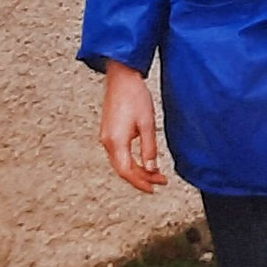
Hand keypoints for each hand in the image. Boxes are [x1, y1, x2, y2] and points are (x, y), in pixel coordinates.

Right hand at [100, 62, 169, 193]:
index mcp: (116, 141)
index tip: (153, 188)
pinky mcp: (109, 131)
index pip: (127, 171)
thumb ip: (149, 148)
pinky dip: (131, 161)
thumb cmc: (134, 96)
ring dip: (137, 170)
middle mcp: (108, 141)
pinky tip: (143, 160)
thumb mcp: (147, 123)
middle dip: (141, 178)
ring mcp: (106, 136)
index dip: (140, 183)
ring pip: (120, 163)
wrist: (121, 77)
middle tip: (159, 181)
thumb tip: (152, 168)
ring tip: (155, 172)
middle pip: (123, 170)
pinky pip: (118, 154)